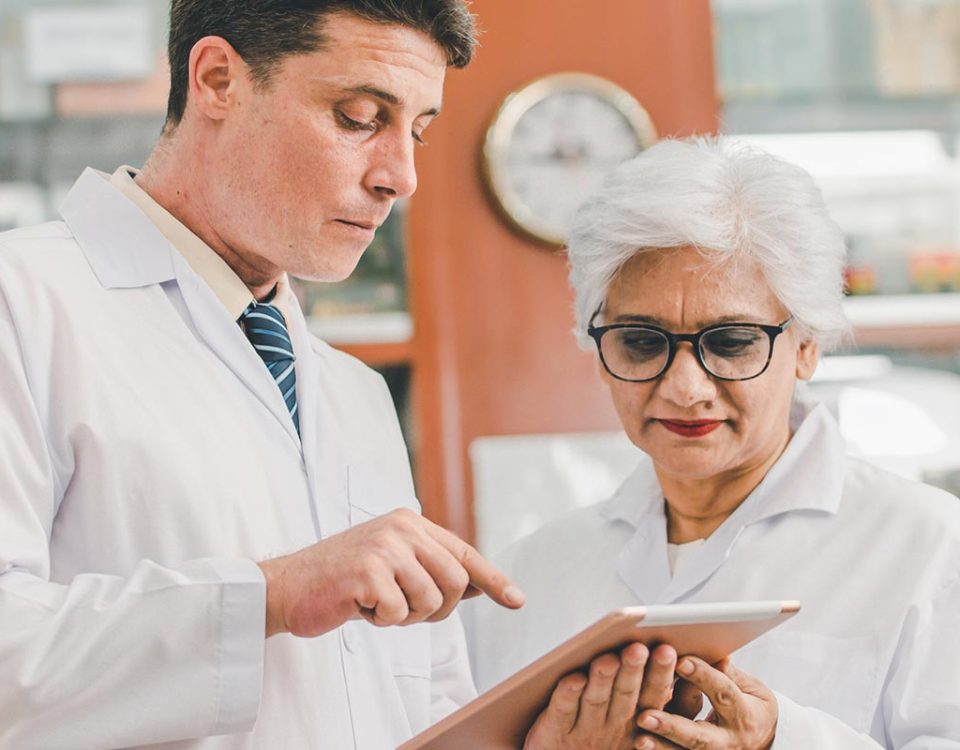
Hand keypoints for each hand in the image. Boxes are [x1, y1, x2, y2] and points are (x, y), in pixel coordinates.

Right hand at [257, 508, 524, 636]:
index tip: (517, 599)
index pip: (463, 553)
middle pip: (456, 582)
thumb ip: (430, 568)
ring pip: (431, 601)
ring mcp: (385, 547)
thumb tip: (477, 586)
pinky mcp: (369, 571)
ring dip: (406, 616)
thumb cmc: (342, 580)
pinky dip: (382, 621)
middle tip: (405, 611)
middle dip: (437, 610)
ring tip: (377, 603)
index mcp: (410, 522)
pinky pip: (400, 614)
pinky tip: (360, 606)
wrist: (288, 586)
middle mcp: (402, 528)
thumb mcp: (391, 563)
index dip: (493, 579)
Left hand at [524, 642, 688, 749]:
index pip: (653, 696)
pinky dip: (568, 695)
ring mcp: (585, 732)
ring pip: (596, 701)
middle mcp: (613, 728)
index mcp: (636, 722)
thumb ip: (643, 692)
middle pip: (625, 696)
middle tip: (638, 649)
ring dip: (602, 680)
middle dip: (632, 671)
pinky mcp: (555, 733)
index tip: (666, 650)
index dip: (660, 674)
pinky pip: (562, 712)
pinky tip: (573, 679)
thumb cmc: (595, 735)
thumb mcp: (627, 721)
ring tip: (608, 659)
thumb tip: (661, 650)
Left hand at [635, 657, 776, 749]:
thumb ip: (727, 672)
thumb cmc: (751, 704)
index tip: (680, 660)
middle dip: (671, 726)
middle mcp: (728, 741)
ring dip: (659, 745)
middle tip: (645, 716)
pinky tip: (638, 743)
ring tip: (638, 736)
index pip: (723, 694)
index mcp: (744, 715)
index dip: (703, 677)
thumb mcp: (749, 687)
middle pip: (698, 736)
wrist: (762, 740)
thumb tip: (715, 650)